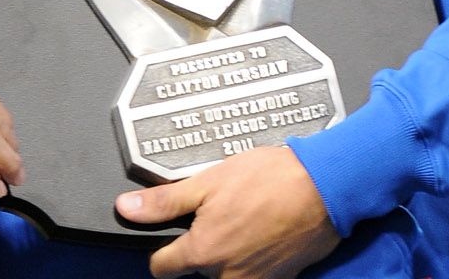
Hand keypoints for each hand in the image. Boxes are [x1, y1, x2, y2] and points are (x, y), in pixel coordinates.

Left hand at [115, 147, 338, 278]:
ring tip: (240, 219)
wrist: (323, 187)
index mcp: (204, 253)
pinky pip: (254, 275)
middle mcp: (228, 276)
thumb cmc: (268, 180)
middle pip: (197, 270)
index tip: (169, 236)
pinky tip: (259, 230)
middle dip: (200, 247)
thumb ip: (163, 202)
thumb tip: (126, 209)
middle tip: (215, 215)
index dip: (161, 250)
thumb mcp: (206, 182)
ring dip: (227, 253)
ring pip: (226, 274)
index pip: (162, 267)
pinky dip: (252, 257)